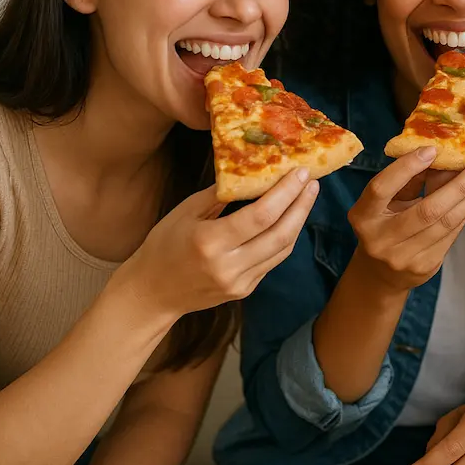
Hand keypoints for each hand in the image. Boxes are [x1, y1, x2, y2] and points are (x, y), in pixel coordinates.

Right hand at [117, 168, 317, 321]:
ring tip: (306, 196)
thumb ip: (220, 194)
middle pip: (280, 234)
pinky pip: (273, 260)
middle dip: (301, 206)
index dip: (286, 193)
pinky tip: (290, 219)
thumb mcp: (185, 213)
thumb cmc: (163, 246)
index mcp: (209, 242)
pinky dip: (284, 237)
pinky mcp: (245, 290)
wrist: (152, 294)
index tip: (301, 173)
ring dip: (298, 221)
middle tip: (312, 182)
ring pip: (282, 249)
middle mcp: (228, 265)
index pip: (260, 216)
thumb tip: (252, 170)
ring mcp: (240, 282)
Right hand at [348, 147, 464, 291]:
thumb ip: (410, 180)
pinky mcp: (425, 267)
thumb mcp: (388, 202)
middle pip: (426, 211)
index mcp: (363, 217)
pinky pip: (452, 234)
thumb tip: (443, 154)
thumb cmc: (384, 225)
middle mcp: (380, 240)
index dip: (406, 168)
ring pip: (445, 223)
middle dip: (458, 187)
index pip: (382, 188)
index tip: (432, 150)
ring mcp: (403, 257)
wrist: (381, 273)